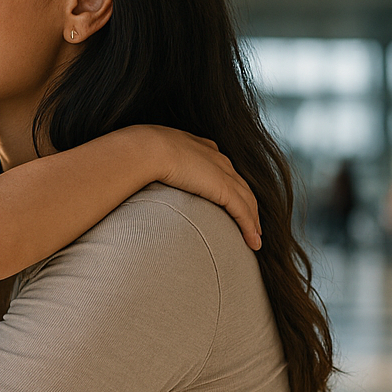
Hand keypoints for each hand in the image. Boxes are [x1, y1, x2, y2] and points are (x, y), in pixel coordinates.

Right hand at [142, 126, 261, 249]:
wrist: (146, 149)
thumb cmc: (139, 152)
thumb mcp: (149, 155)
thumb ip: (151, 166)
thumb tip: (136, 178)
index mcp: (199, 148)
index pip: (221, 169)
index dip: (229, 185)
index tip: (230, 199)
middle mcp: (216, 158)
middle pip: (240, 185)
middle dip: (247, 204)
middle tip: (251, 222)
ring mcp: (222, 173)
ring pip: (247, 200)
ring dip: (253, 221)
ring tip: (255, 238)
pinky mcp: (224, 189)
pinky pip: (243, 212)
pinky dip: (250, 228)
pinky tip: (254, 243)